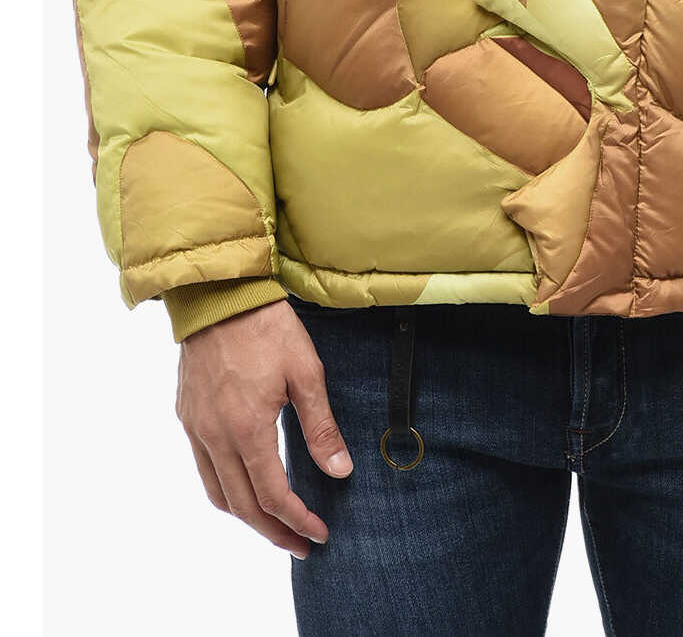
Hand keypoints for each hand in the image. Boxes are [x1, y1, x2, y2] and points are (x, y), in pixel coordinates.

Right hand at [175, 298, 353, 558]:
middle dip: (273, 532)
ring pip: (217, 493)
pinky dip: (225, 489)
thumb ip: (320, 427)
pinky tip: (244, 485)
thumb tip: (339, 472)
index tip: (319, 533)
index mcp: (246, 429)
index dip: (297, 520)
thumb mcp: (305, 372)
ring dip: (246, 516)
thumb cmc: (267, 327)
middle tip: (300, 544)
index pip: (272, 495)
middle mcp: (214, 436)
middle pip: (241, 506)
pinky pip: (203, 468)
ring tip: (274, 525)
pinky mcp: (187, 415)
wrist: (220, 293)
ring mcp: (196, 427)